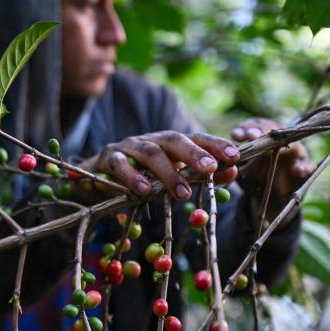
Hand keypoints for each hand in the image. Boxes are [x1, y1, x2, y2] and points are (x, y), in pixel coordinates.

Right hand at [81, 131, 240, 199]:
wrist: (95, 181)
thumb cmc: (139, 181)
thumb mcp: (169, 180)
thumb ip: (200, 177)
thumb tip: (233, 173)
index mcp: (168, 144)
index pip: (195, 138)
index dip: (215, 144)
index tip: (234, 156)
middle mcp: (150, 140)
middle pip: (174, 140)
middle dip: (193, 153)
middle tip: (210, 168)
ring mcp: (128, 147)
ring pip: (149, 153)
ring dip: (167, 172)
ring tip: (181, 193)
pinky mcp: (107, 159)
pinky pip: (120, 165)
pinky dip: (132, 177)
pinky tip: (144, 191)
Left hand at [231, 118, 313, 204]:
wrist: (272, 196)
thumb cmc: (254, 174)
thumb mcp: (241, 169)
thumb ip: (230, 163)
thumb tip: (215, 162)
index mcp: (261, 138)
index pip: (253, 127)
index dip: (245, 129)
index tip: (235, 135)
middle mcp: (278, 142)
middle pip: (272, 131)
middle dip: (261, 131)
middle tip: (251, 136)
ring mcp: (294, 153)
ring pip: (292, 145)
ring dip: (284, 146)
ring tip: (276, 149)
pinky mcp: (304, 168)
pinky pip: (306, 166)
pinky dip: (302, 167)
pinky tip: (297, 170)